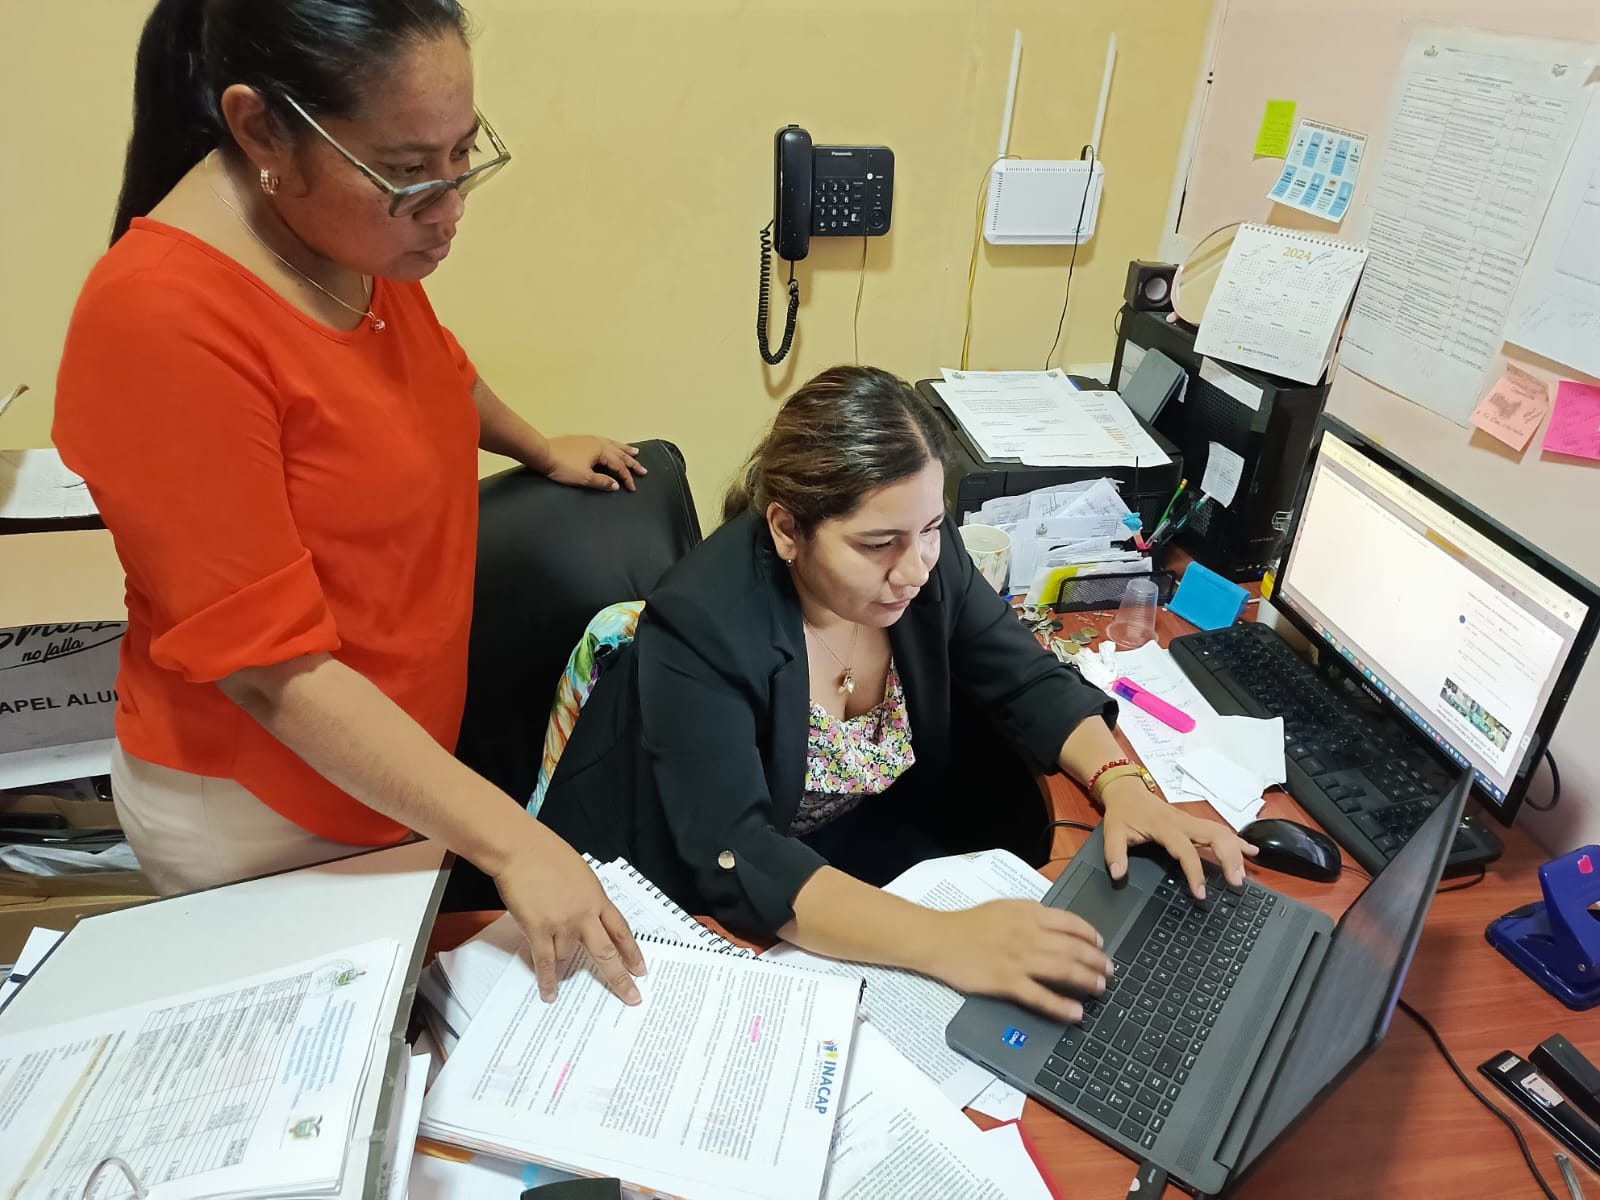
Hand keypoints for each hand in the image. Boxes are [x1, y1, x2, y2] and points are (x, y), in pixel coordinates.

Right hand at [492, 822, 647, 1004]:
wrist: (521, 849)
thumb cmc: (547, 853)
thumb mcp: (580, 874)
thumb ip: (587, 898)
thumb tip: (587, 917)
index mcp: (597, 897)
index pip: (621, 930)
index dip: (632, 952)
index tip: (640, 969)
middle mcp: (585, 913)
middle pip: (607, 952)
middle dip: (620, 978)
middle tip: (632, 997)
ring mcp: (563, 922)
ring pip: (569, 956)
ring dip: (564, 965)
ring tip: (558, 973)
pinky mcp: (539, 928)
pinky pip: (546, 961)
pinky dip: (548, 980)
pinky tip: (550, 993)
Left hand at [541, 435, 647, 491]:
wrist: (543, 453)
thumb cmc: (564, 467)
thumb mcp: (584, 478)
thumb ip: (602, 481)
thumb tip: (616, 485)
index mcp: (601, 451)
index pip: (619, 466)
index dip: (627, 478)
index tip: (633, 488)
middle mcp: (599, 443)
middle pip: (620, 454)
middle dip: (632, 463)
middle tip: (643, 470)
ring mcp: (590, 440)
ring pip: (613, 444)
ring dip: (624, 450)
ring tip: (635, 452)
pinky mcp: (582, 440)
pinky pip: (604, 441)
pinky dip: (613, 444)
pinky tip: (612, 446)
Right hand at [929, 899, 1110, 1023]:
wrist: (940, 939)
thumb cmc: (969, 923)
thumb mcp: (1004, 907)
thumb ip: (1030, 914)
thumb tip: (1054, 923)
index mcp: (1029, 914)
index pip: (1070, 923)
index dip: (1090, 936)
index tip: (1100, 945)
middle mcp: (1029, 935)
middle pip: (1073, 949)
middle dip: (1096, 961)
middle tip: (1109, 971)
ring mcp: (1020, 960)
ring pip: (1064, 971)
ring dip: (1087, 980)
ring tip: (1101, 989)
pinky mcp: (1008, 983)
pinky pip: (1041, 997)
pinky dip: (1061, 1006)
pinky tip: (1075, 1013)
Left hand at [1100, 778, 1255, 899]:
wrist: (1127, 791)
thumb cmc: (1122, 813)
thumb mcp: (1112, 832)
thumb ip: (1114, 854)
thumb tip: (1118, 874)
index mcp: (1165, 827)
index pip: (1186, 851)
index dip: (1195, 872)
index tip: (1201, 893)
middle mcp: (1183, 822)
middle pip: (1215, 836)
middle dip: (1229, 858)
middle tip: (1236, 882)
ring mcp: (1191, 820)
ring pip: (1221, 832)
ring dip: (1236, 852)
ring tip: (1244, 874)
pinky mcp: (1195, 822)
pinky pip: (1220, 830)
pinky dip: (1237, 841)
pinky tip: (1252, 851)